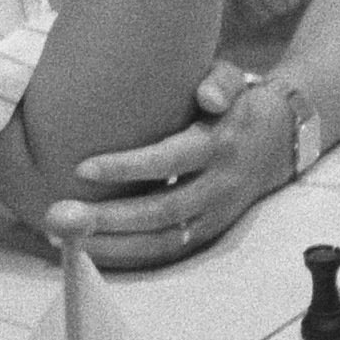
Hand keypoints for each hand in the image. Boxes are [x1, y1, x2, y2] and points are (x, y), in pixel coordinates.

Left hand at [49, 78, 290, 264]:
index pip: (172, 159)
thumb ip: (221, 82)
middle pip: (163, 211)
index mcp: (220, 145)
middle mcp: (219, 186)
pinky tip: (90, 251)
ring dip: (113, 246)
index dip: (128, 167)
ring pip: (163, 242)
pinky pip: (167, 253)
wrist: (279, 143)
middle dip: (110, 218)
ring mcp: (215, 216)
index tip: (82, 168)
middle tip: (60, 215)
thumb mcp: (234, 81)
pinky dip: (129, 257)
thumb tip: (208, 96)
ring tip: (66, 238)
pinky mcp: (209, 234)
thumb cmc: (236, 105)